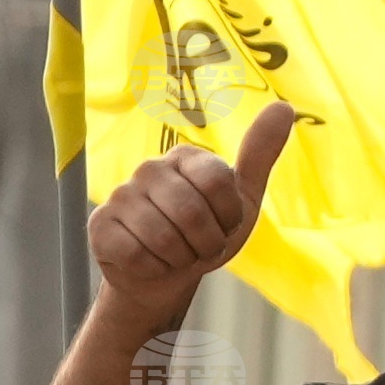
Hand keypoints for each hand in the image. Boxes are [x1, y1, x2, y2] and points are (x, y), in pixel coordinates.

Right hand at [88, 100, 293, 325]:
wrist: (166, 277)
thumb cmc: (206, 234)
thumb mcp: (241, 199)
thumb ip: (260, 153)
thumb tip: (283, 106)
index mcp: (186, 157)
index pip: (218, 182)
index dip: (229, 217)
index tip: (225, 225)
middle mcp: (150, 169)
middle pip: (191, 212)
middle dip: (205, 243)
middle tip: (200, 246)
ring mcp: (121, 195)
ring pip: (163, 237)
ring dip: (180, 259)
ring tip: (177, 255)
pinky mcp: (101, 225)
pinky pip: (136, 254)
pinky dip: (153, 269)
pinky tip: (151, 262)